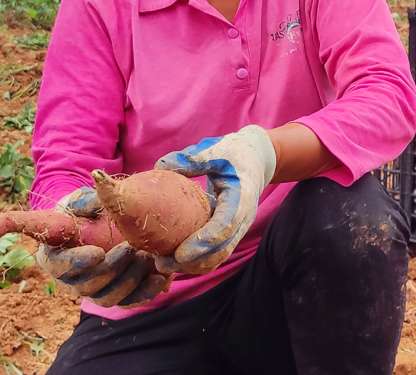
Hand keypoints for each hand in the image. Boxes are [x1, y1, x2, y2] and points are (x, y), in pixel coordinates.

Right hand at [35, 187, 171, 307]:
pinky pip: (129, 302)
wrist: (99, 224)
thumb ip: (86, 200)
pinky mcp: (116, 295)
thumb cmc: (84, 212)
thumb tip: (98, 187)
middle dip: (112, 269)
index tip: (98, 252)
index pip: (60, 267)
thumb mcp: (80, 202)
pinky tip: (160, 278)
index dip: (78, 262)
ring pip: (109, 297)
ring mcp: (94, 291)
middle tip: (130, 249)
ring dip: (129, 280)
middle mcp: (72, 281)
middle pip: (87, 286)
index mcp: (55, 258)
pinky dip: (145, 292)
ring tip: (146, 258)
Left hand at [154, 124, 276, 274]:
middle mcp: (242, 218)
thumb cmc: (234, 153)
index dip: (204, 241)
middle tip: (162, 263)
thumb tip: (160, 167)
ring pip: (218, 256)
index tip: (180, 253)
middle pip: (221, 249)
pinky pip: (215, 253)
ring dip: (193, 265)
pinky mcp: (229, 232)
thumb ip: (191, 158)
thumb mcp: (216, 150)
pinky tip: (172, 260)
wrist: (256, 159)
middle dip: (193, 261)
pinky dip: (197, 261)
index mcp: (241, 197)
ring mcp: (237, 228)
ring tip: (163, 265)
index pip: (226, 225)